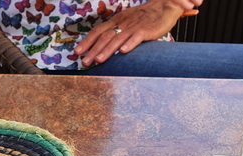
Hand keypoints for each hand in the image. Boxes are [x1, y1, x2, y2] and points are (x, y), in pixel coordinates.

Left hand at [74, 0, 197, 67]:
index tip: (77, 52)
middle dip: (93, 50)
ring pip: (117, 39)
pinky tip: (123, 52)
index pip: (98, 31)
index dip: (87, 41)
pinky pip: (137, 37)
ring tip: (98, 60)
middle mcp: (123, 23)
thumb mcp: (127, 21)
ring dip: (107, 50)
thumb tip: (103, 45)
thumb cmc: (144, 17)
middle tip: (84, 62)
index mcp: (116, 21)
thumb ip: (116, 31)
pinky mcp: (146, 30)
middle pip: (105, 37)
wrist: (165, 6)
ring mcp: (134, 26)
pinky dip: (130, 44)